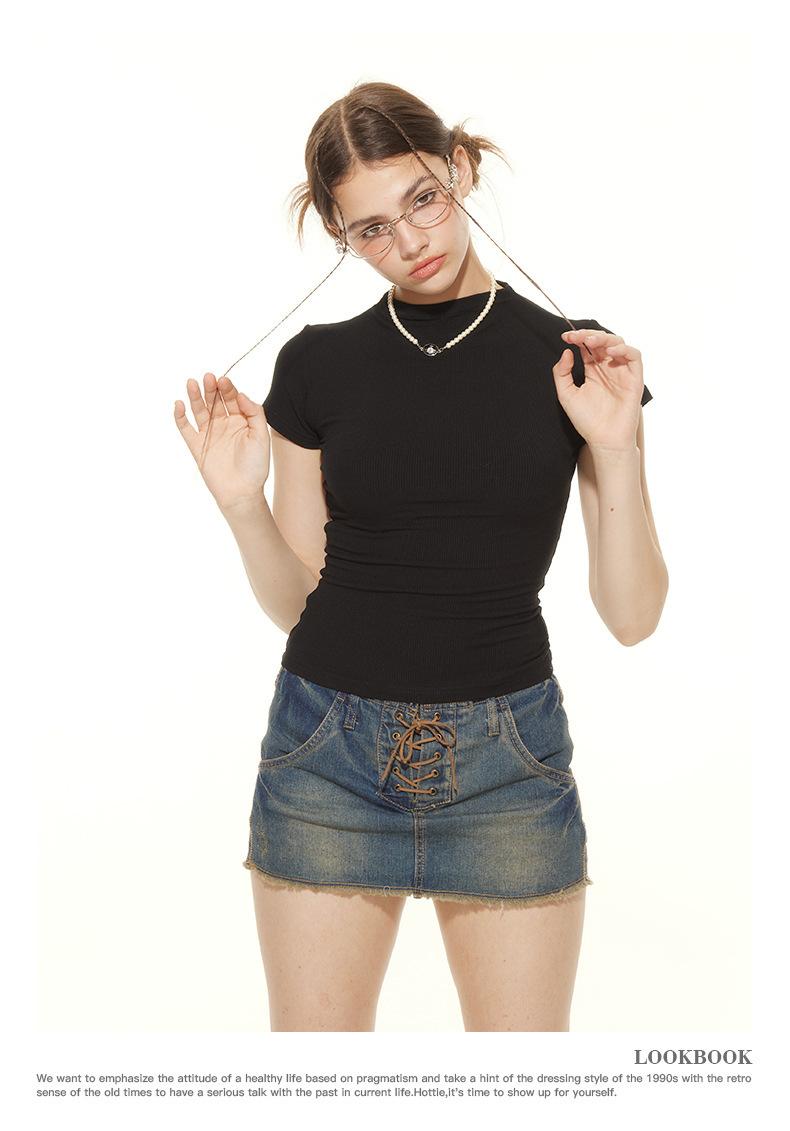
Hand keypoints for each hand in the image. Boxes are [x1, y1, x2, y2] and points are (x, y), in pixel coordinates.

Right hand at [174, 373, 270, 510]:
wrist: (242, 492)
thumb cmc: (255, 466)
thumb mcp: (261, 437)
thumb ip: (255, 414)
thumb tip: (241, 394)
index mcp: (240, 420)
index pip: (232, 398)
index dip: (228, 389)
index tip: (224, 381)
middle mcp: (224, 424)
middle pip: (214, 401)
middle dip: (211, 389)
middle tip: (208, 378)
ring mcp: (209, 434)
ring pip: (199, 410)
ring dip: (194, 396)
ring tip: (192, 383)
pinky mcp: (196, 446)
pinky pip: (185, 428)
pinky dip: (180, 416)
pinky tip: (179, 404)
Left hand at [552, 328, 645, 449]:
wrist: (604, 439)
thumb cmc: (587, 420)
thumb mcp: (567, 395)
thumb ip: (562, 374)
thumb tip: (566, 352)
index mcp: (593, 370)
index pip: (587, 347)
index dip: (578, 338)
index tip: (566, 336)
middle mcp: (608, 368)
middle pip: (602, 341)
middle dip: (589, 335)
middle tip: (577, 336)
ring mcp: (622, 372)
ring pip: (618, 344)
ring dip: (605, 339)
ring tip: (590, 342)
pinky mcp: (635, 378)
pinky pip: (634, 357)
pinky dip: (624, 349)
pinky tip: (610, 352)